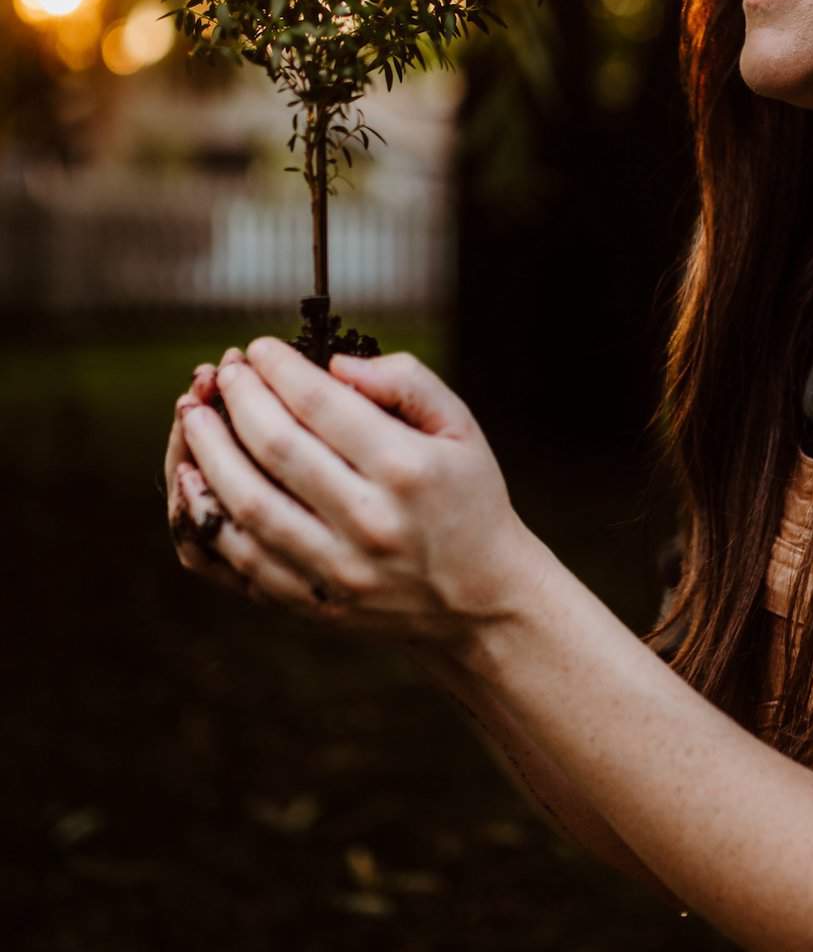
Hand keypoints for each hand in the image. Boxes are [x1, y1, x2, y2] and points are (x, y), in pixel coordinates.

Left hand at [173, 338, 540, 643]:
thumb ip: (406, 382)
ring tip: (191, 416)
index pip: (322, 405)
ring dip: (206, 454)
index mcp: (408, 470)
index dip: (280, 369)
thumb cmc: (466, 497)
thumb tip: (333, 365)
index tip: (259, 348)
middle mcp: (370, 522)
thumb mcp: (461, 426)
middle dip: (236, 400)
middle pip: (277, 449)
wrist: (482, 598)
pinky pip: (241, 560)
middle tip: (220, 372)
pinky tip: (191, 480)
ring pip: (246, 506)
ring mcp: (338, 570)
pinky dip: (206, 517)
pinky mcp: (314, 604)